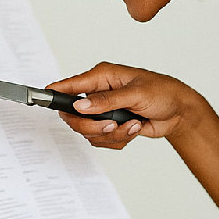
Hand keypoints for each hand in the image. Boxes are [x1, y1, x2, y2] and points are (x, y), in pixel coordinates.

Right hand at [47, 62, 199, 149]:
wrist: (179, 111)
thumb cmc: (162, 92)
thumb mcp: (136, 94)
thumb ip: (107, 101)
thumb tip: (81, 105)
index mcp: (102, 77)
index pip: (70, 84)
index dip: (54, 92)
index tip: (40, 97)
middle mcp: (99, 94)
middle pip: (74, 116)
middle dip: (93, 126)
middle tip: (111, 124)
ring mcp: (104, 112)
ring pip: (89, 133)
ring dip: (113, 134)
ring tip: (132, 124)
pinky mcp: (111, 126)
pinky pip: (103, 141)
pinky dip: (120, 139)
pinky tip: (134, 128)